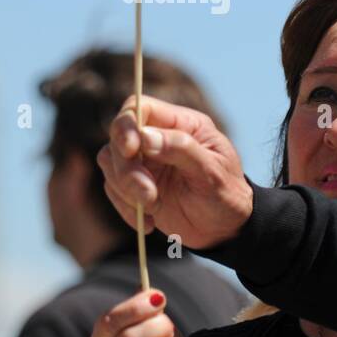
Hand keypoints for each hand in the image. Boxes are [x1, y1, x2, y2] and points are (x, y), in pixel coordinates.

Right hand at [97, 95, 253, 250]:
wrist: (224, 229)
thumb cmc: (226, 194)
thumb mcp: (213, 172)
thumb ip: (181, 149)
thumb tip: (144, 137)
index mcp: (180, 124)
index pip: (140, 108)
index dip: (126, 125)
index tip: (131, 150)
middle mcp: (157, 138)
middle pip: (118, 136)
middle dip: (127, 167)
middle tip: (149, 195)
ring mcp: (143, 162)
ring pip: (110, 162)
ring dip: (125, 188)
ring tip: (153, 207)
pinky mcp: (134, 185)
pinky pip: (112, 189)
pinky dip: (126, 208)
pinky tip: (151, 221)